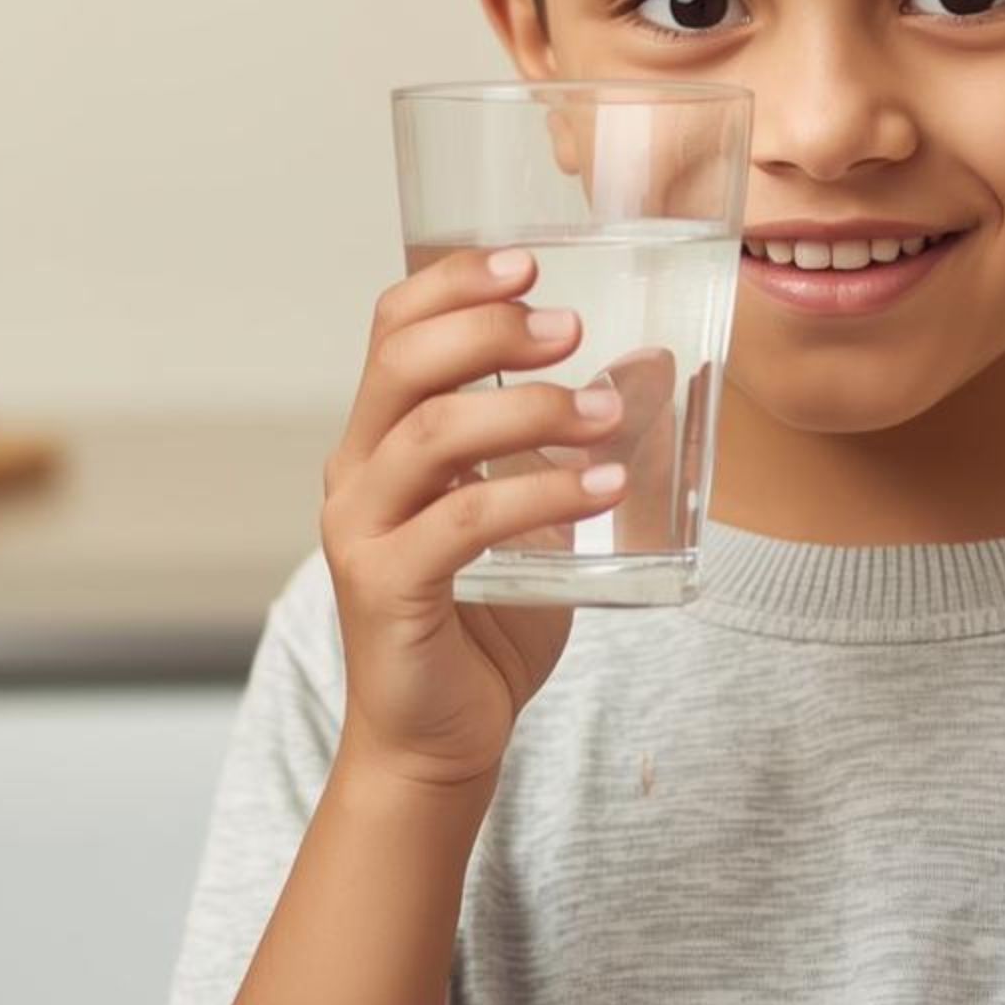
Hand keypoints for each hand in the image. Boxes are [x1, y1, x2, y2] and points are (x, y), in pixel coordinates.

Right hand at [318, 245, 632, 789]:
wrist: (435, 741)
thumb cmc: (481, 624)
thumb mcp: (539, 515)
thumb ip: (574, 445)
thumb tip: (648, 365)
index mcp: (380, 439)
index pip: (393, 327)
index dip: (453, 282)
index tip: (527, 263)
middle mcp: (357, 471)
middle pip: (402, 362)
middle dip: (488, 329)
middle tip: (569, 328)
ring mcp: (362, 527)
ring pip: (432, 432)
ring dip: (527, 409)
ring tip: (603, 413)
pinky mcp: (385, 586)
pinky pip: (463, 519)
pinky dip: (539, 494)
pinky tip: (602, 484)